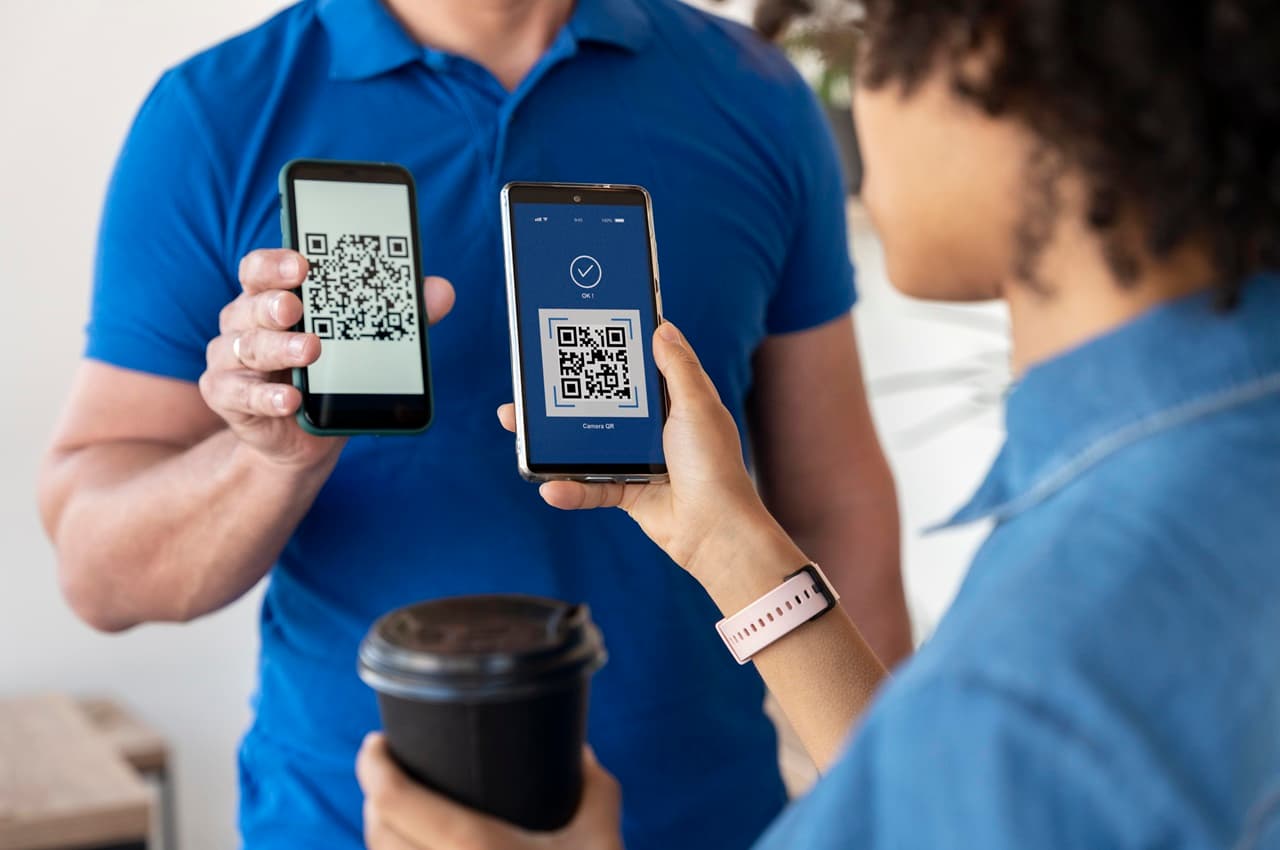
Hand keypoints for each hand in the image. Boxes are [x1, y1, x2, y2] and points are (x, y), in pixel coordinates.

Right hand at [199, 249, 454, 468]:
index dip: (277, 262)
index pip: (261, 268)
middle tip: (297, 306)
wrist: (304, 436)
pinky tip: (291, 399)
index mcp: (271, 295)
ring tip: (310, 350)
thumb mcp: (365, 342)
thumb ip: (399, 315)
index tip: (304, 262)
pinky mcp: (228, 396)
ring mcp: (231, 358)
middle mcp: (244, 321)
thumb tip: (441, 291)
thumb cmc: (330, 372)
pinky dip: (267, 397)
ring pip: (246, 346)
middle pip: (251, 303)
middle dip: (274, 303)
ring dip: (278, 348)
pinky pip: (241, 394)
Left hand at [357, 733, 623, 849]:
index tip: (377, 744)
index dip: (373, 766)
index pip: (394, 801)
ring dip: (380, 835)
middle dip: (374, 797)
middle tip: (389, 773)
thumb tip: (579, 749)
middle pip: (377, 832)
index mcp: (473, 847)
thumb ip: (592, 788)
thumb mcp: (600, 842)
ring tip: (394, 813)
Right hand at [498, 322, 793, 581]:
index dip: (611, 350)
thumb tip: (662, 327)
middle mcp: (654, 427)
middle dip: (563, 393)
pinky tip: (550, 486)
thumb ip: (677, 367)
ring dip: (551, 438)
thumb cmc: (713, 465)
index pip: (638, 367)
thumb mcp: (696, 406)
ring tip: (515, 425)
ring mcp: (637, 459)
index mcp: (675, 400)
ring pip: (586, 442)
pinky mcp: (626, 491)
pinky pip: (589, 486)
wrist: (714, 529)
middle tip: (529, 380)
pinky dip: (569, 488)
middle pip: (600, 402)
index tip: (579, 331)